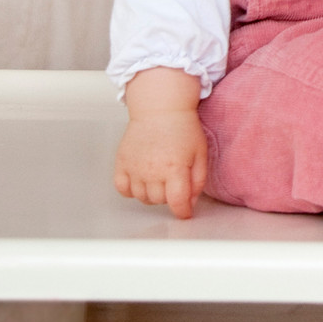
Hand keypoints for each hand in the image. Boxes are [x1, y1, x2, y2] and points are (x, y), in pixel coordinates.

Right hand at [114, 67, 206, 219]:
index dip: (182, 212)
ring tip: (159, 177)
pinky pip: (123, 189)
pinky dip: (131, 189)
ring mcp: (134, 168)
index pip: (177, 203)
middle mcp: (152, 171)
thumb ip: (198, 180)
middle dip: (169, 197)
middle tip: (174, 182)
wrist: (160, 108)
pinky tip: (141, 179)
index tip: (184, 213)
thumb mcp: (200, 153)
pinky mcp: (121, 163)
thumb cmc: (183, 127)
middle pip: (159, 201)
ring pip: (141, 198)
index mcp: (175, 168)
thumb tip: (190, 202)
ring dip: (152, 194)